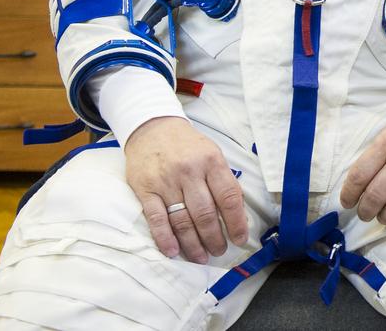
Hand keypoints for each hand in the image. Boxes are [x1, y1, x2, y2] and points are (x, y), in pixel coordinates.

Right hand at [125, 116, 247, 262]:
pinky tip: (173, 251)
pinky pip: (156, 218)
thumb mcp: (212, 154)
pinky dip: (165, 238)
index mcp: (211, 162)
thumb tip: (237, 213)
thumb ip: (223, 180)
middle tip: (219, 251)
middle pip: (205, 213)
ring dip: (193, 243)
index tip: (240, 239)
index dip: (236, 222)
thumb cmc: (188, 145)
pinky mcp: (145, 189)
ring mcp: (166, 181)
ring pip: (182, 220)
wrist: (153, 128)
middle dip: (214, 238)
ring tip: (201, 257)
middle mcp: (189, 172)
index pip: (228, 197)